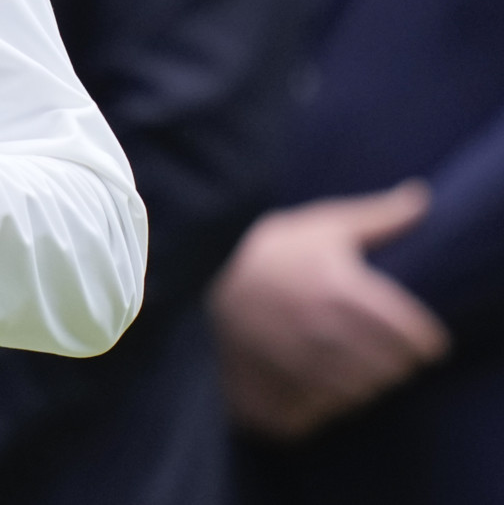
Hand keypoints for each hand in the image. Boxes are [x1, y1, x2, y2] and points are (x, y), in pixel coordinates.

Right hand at [210, 181, 450, 439]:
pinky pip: (318, 415)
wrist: (188, 271)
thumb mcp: (318, 225)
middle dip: (395, 362)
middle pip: (391, 370)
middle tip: (382, 350)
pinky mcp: (266, 391)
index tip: (421, 339)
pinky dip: (325, 405)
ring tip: (352, 365)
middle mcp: (321, 332)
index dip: (424, 340)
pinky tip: (317, 383)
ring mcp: (293, 367)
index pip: (414, 337)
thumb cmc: (261, 247)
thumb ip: (377, 218)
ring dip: (364, 383)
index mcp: (341, 290)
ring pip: (359, 395)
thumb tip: (421, 197)